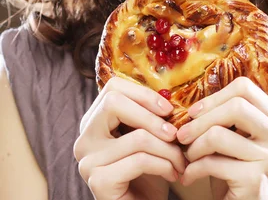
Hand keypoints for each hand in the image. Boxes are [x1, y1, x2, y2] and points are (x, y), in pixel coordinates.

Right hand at [74, 77, 186, 199]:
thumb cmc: (151, 172)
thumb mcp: (150, 137)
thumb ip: (150, 114)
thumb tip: (168, 92)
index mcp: (94, 123)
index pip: (112, 88)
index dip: (143, 94)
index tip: (168, 109)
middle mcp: (84, 139)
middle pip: (114, 103)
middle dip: (153, 117)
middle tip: (176, 134)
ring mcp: (87, 161)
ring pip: (137, 136)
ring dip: (169, 149)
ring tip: (181, 160)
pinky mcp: (98, 181)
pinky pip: (140, 160)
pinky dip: (165, 165)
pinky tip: (173, 174)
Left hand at [176, 77, 267, 199]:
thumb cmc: (237, 171)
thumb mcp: (239, 138)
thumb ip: (229, 116)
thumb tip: (195, 100)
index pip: (245, 88)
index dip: (214, 97)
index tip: (194, 113)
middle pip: (236, 106)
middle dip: (200, 120)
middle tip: (182, 135)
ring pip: (218, 134)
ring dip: (194, 147)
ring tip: (188, 158)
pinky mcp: (256, 181)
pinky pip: (212, 163)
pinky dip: (193, 169)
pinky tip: (189, 176)